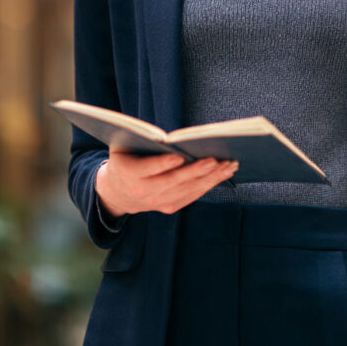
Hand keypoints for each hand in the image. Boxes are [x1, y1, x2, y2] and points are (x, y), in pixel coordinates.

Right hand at [95, 151, 238, 216]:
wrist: (117, 193)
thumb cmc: (124, 159)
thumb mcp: (122, 146)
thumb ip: (139, 139)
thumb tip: (167, 137)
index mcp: (129, 173)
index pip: (149, 169)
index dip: (164, 164)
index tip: (180, 156)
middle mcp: (143, 192)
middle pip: (173, 182)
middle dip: (196, 171)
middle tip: (215, 160)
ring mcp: (157, 203)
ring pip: (187, 190)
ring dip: (210, 178)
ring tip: (229, 165)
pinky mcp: (169, 208)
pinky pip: (191, 196)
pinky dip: (209, 184)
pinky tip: (223, 173)